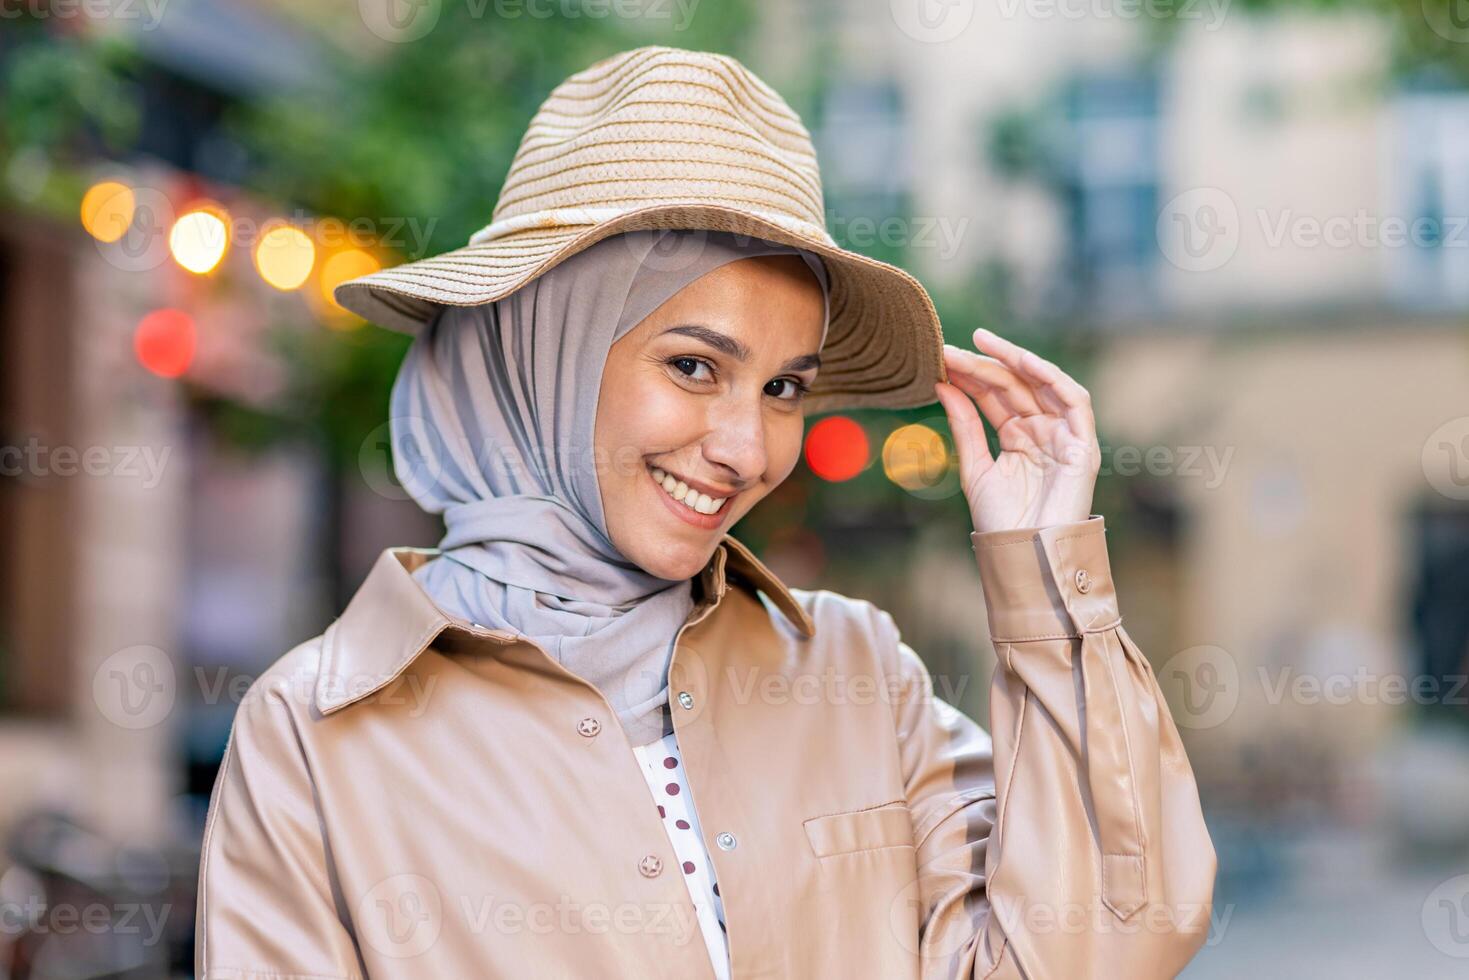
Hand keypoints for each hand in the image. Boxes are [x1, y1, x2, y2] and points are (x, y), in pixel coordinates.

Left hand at [933, 327, 1100, 533]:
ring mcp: (1063, 436)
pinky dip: (1051, 377)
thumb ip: (964, 426)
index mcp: (1017, 437)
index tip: (942, 358)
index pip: (994, 396)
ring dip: (1013, 361)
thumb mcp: (975, 468)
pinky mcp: (1082, 445)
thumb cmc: (1001, 522)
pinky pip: (1074, 400)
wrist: (1025, 555)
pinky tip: (1023, 361)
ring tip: (982, 344)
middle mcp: (1042, 431)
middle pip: (1014, 386)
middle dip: (984, 364)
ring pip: (1041, 385)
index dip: (970, 376)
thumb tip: (942, 384)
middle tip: (952, 348)